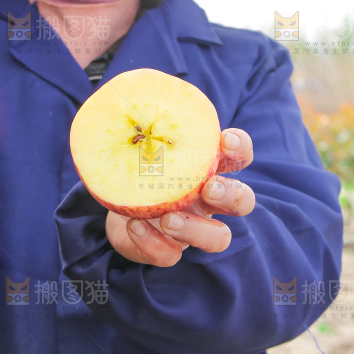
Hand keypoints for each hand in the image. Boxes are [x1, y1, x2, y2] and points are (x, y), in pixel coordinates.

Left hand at [105, 129, 254, 266]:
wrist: (111, 203)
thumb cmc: (133, 165)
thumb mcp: (137, 144)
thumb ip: (141, 128)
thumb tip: (126, 98)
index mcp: (206, 167)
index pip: (238, 156)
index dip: (240, 148)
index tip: (225, 140)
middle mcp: (207, 199)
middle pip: (243, 200)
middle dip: (231, 194)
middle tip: (208, 188)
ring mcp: (192, 228)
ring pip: (219, 237)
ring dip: (196, 228)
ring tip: (168, 218)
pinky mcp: (168, 250)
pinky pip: (171, 255)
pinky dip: (153, 243)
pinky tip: (134, 226)